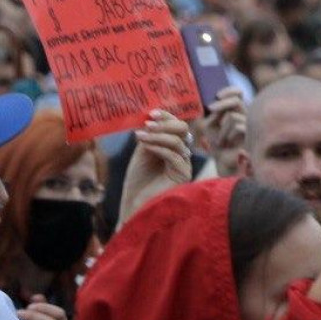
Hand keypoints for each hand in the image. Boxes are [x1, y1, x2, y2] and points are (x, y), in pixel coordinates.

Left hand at [120, 109, 194, 223]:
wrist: (135, 207)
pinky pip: (175, 156)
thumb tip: (149, 119)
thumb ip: (148, 138)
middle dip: (166, 123)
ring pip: (179, 142)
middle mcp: (182, 155)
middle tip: (149, 123)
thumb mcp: (141, 154)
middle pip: (183, 131)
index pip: (176, 127)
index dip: (167, 117)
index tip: (151, 112)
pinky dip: (159, 148)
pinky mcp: (183, 175)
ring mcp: (184, 165)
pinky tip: (145, 146)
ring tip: (140, 136)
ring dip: (158, 135)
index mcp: (173, 148)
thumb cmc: (137, 183)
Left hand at [202, 87, 247, 176]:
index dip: (230, 90)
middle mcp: (246, 114)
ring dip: (221, 128)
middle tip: (210, 109)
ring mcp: (250, 124)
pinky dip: (227, 134)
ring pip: (233, 116)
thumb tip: (213, 104)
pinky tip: (226, 143)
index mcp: (236, 109)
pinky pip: (238, 126)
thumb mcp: (210, 124)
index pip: (237, 93)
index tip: (217, 95)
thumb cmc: (217, 142)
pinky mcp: (252, 134)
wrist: (224, 160)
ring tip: (220, 140)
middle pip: (236, 100)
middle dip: (222, 104)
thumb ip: (213, 113)